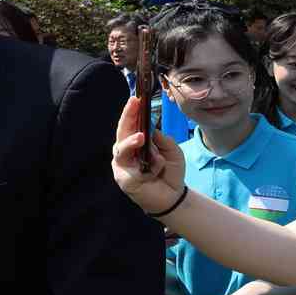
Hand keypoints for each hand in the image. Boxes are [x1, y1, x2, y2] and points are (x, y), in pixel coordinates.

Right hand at [111, 96, 186, 214]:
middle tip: (133, 106)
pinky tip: (157, 168)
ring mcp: (122, 166)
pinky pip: (134, 170)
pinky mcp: (124, 180)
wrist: (173, 195)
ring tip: (141, 138)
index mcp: (135, 142)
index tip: (135, 99)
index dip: (131, 112)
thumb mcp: (172, 150)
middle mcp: (125, 152)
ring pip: (121, 150)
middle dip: (127, 118)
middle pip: (122, 133)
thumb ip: (162, 139)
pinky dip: (149, 168)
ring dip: (131, 143)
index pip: (131, 124)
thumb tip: (151, 129)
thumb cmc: (169, 171)